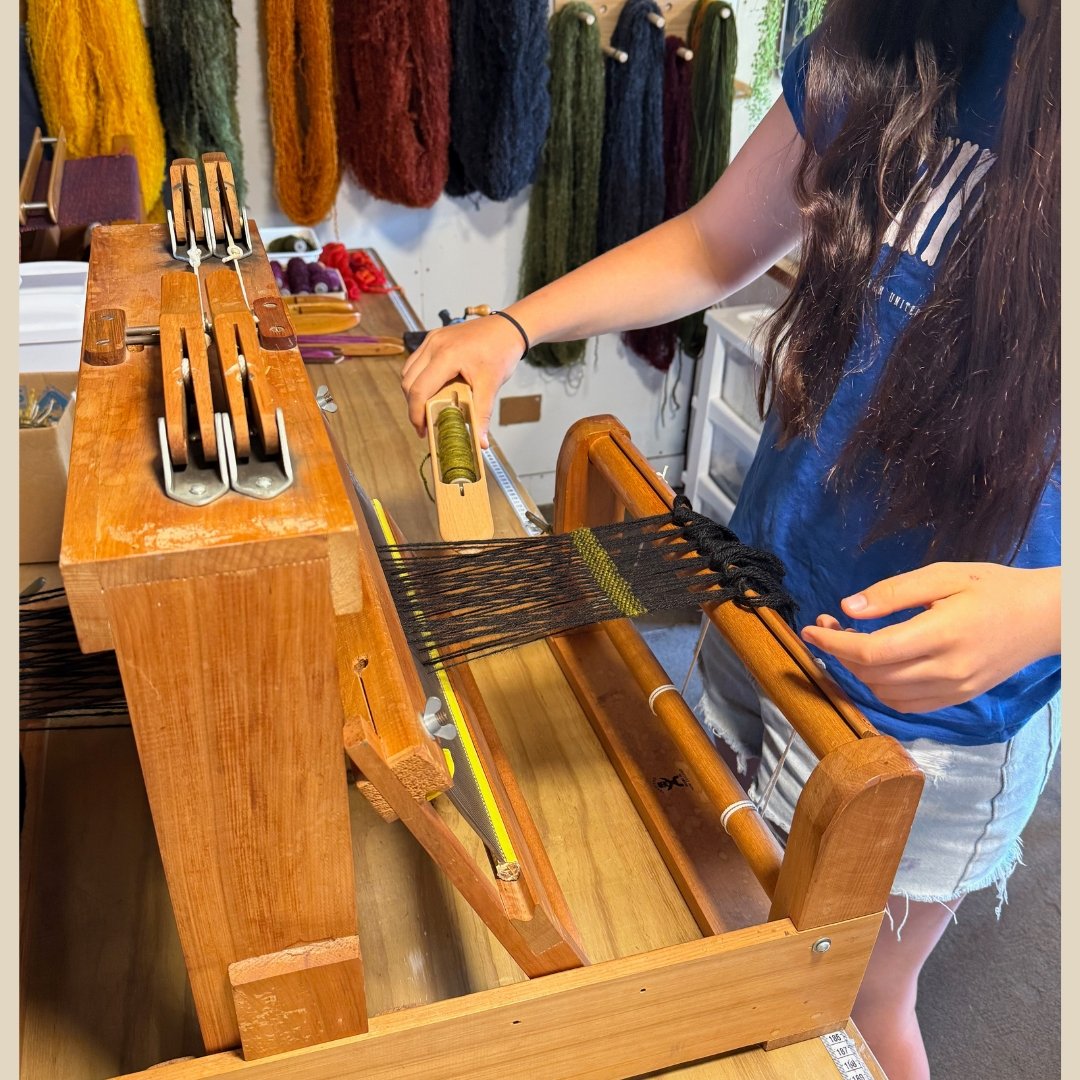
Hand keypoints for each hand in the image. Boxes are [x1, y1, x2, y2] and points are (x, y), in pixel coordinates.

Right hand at [401, 314, 527, 447]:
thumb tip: (480, 442)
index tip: (423, 431)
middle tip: (424, 425)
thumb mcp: (491, 384)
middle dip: (413, 406)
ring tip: (427, 410)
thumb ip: (482, 414)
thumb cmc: (501, 351)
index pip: (419, 389)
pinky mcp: (434, 338)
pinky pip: (416, 361)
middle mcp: (433, 344)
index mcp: (445, 355)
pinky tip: (431, 391)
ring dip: (414, 392)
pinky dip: (418, 379)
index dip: (416, 414)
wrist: (509, 327)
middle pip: (408, 382)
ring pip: (408, 371)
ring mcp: (432, 339)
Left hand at [799, 563, 1060, 713]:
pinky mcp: (957, 699)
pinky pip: (906, 705)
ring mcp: (953, 690)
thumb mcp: (942, 575)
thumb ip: (893, 593)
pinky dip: (881, 689)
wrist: (1043, 617)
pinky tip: (876, 665)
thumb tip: (847, 608)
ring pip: (885, 694)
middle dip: (839, 654)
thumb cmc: (993, 588)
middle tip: (828, 626)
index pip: (872, 652)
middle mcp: (946, 670)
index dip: (833, 644)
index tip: (810, 630)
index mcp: (942, 635)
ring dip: (858, 673)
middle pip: (873, 675)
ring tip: (850, 643)